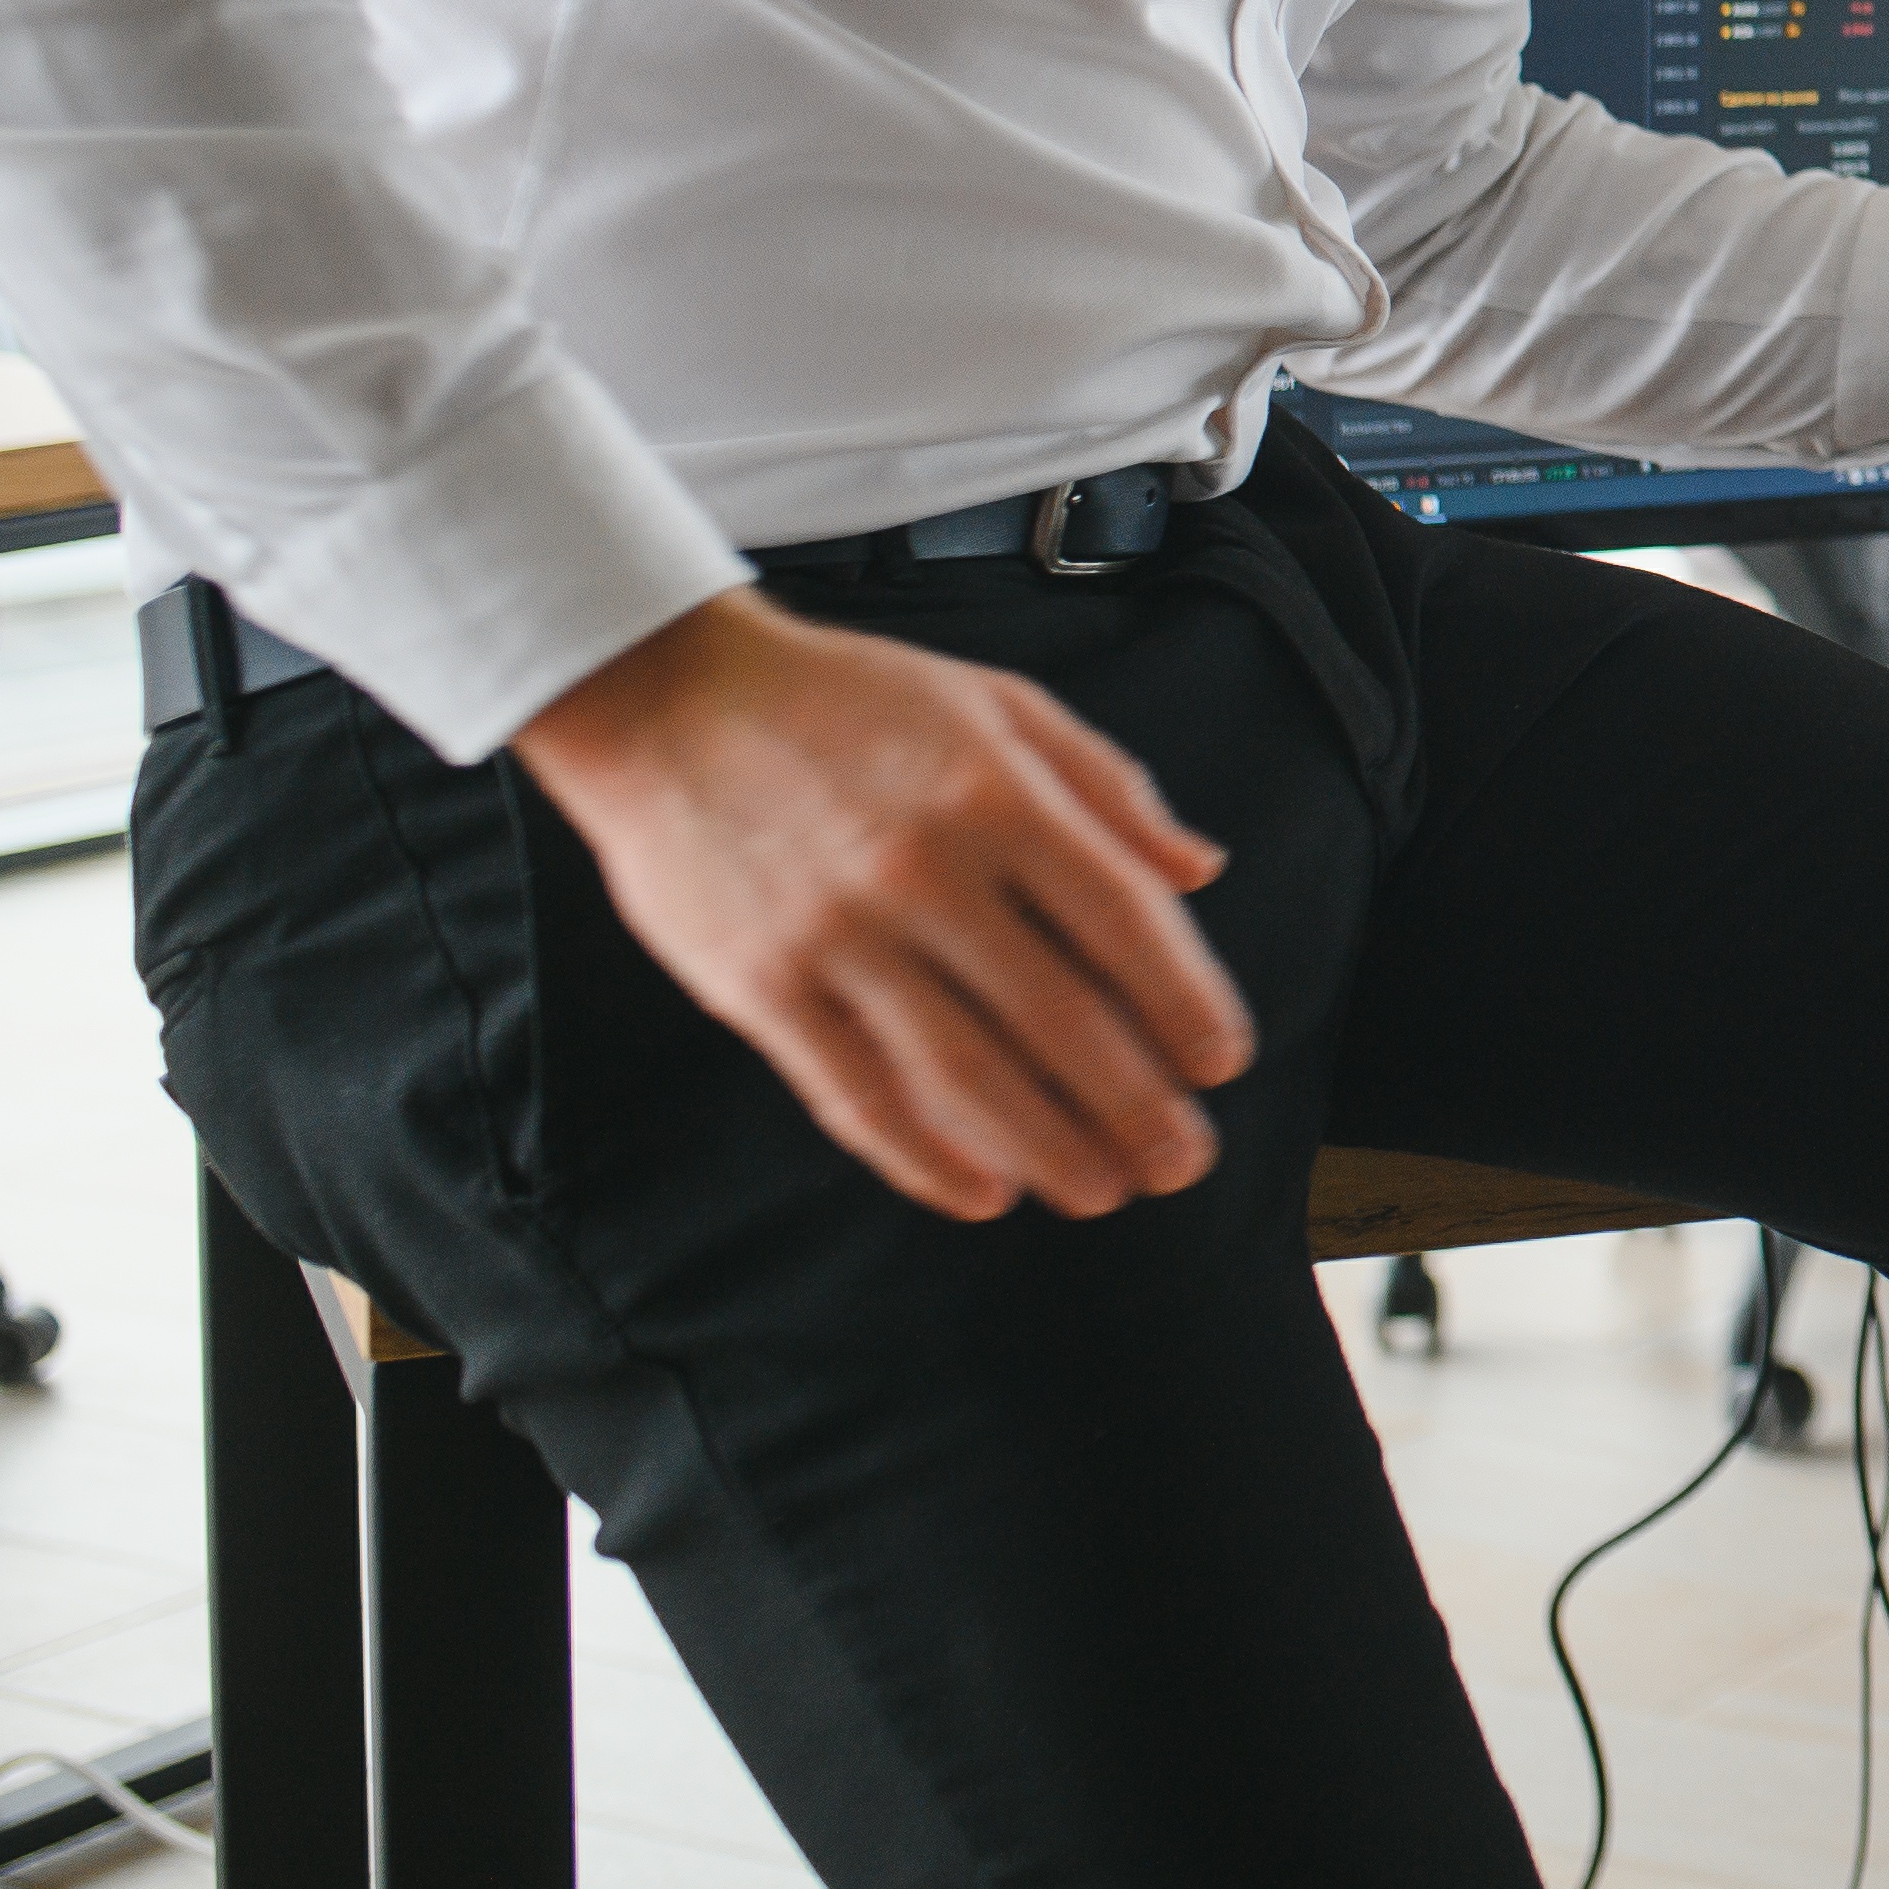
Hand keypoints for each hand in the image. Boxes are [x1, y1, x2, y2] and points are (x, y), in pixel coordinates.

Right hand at [509, 591, 1251, 1221]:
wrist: (666, 696)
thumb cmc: (851, 699)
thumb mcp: (1001, 704)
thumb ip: (1109, 787)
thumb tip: (1202, 871)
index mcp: (998, 794)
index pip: (1124, 920)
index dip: (1184, 1001)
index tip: (1223, 1061)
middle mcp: (925, 870)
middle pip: (1057, 1015)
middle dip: (1134, 1104)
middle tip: (1182, 1159)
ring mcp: (838, 937)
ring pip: (964, 1073)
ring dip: (1047, 1147)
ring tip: (1103, 1191)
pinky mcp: (761, 987)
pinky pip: (855, 1094)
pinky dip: (923, 1158)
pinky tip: (981, 1192)